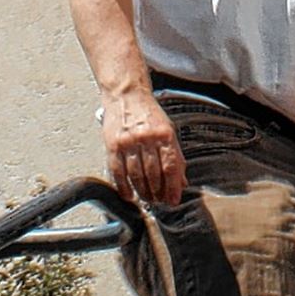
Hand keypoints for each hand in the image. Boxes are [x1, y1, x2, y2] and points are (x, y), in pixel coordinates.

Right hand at [101, 86, 186, 205]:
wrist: (127, 95)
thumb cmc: (148, 113)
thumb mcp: (168, 130)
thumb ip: (175, 156)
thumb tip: (181, 181)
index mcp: (164, 134)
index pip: (171, 166)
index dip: (172, 187)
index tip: (173, 200)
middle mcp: (147, 138)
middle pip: (154, 174)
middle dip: (158, 192)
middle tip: (159, 201)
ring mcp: (129, 142)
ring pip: (137, 175)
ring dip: (142, 192)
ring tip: (147, 199)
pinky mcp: (113, 145)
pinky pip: (118, 172)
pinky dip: (124, 187)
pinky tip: (129, 195)